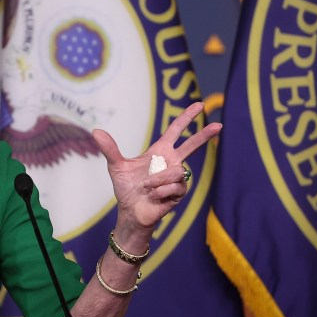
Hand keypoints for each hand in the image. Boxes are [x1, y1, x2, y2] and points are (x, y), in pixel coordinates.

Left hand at [91, 102, 219, 231]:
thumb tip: (96, 131)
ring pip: (177, 171)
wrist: (130, 211)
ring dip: (158, 179)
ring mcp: (177, 178)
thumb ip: (110, 149)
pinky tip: (154, 196)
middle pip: (193, 146)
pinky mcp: (179, 193)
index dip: (186, 118)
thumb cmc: (126, 188)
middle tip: (220, 125)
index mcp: (160, 152)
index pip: (176, 131)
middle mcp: (172, 162)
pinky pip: (175, 187)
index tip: (199, 105)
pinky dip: (160, 191)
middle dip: (205, 135)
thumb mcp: (116, 166)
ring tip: (146, 186)